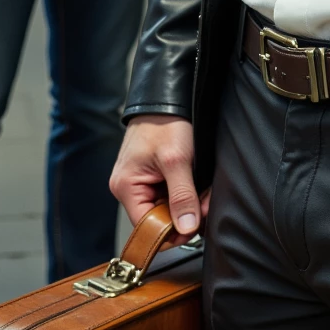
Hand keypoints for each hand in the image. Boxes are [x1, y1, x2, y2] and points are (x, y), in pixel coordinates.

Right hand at [110, 115, 210, 237]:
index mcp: (125, 187)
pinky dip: (184, 193)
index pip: (146, 227)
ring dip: (186, 203)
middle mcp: (128, 188)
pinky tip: (195, 184)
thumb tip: (185, 228)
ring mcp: (139, 182)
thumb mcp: (177, 159)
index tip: (194, 226)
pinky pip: (168, 195)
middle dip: (183, 215)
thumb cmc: (165, 122)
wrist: (166, 98)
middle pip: (156, 219)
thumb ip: (182, 195)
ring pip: (165, 208)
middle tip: (204, 204)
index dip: (170, 231)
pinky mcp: (151, 176)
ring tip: (202, 192)